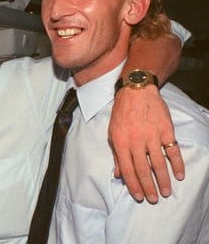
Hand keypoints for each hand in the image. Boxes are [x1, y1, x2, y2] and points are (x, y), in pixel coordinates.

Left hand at [108, 85, 184, 203]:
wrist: (136, 91)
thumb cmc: (122, 113)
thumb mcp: (112, 133)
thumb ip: (116, 155)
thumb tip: (118, 174)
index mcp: (120, 142)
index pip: (127, 169)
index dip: (133, 185)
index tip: (139, 196)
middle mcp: (136, 141)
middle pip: (143, 169)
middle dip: (148, 186)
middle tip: (153, 199)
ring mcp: (152, 136)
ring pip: (158, 163)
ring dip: (163, 179)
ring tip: (165, 192)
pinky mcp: (165, 130)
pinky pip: (172, 150)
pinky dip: (177, 164)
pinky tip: (179, 175)